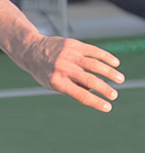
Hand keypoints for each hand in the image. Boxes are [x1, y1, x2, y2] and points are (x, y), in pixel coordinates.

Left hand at [10, 34, 124, 111]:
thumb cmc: (44, 72)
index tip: (108, 107)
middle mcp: (63, 68)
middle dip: (105, 89)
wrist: (31, 50)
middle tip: (115, 96)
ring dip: (110, 73)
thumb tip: (94, 90)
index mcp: (57, 82)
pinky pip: (94, 51)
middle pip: (90, 80)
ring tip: (120, 79)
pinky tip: (115, 64)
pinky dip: (106, 57)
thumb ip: (72, 87)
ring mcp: (69, 55)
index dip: (96, 102)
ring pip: (95, 64)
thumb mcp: (53, 84)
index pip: (80, 95)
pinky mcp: (74, 45)